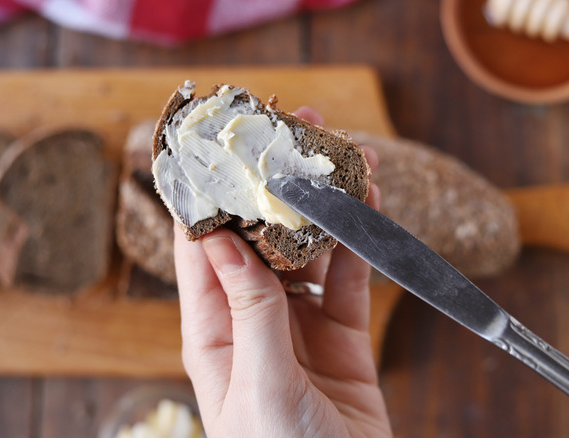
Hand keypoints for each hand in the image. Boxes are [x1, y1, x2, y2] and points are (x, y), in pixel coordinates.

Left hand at [174, 107, 391, 436]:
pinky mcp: (341, 338)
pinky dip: (358, 241)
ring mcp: (297, 327)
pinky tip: (367, 205)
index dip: (209, 192)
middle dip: (270, 184)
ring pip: (306, 249)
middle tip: (289, 129)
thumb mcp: (260, 385)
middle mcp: (251, 321)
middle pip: (258, 237)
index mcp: (212, 333)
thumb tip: (224, 240)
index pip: (201, 248)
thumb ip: (251, 313)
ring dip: (320, 204)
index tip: (221, 142)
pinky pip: (348, 278)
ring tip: (338, 155)